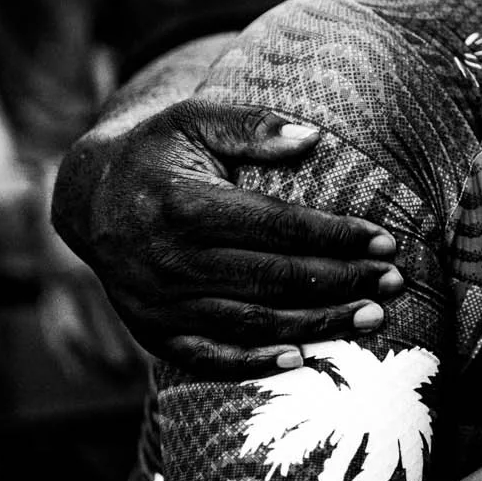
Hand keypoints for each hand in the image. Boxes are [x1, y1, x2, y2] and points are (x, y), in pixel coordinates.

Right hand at [53, 101, 405, 374]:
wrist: (88, 197)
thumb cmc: (158, 150)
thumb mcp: (195, 118)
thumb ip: (251, 126)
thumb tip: (312, 137)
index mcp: (184, 205)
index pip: (278, 228)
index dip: (336, 236)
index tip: (384, 241)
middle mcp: (170, 260)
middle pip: (273, 279)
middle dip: (341, 282)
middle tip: (393, 282)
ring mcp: (158, 302)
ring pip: (251, 321)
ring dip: (316, 324)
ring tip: (370, 317)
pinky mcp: (150, 331)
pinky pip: (209, 356)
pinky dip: (256, 362)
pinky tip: (302, 358)